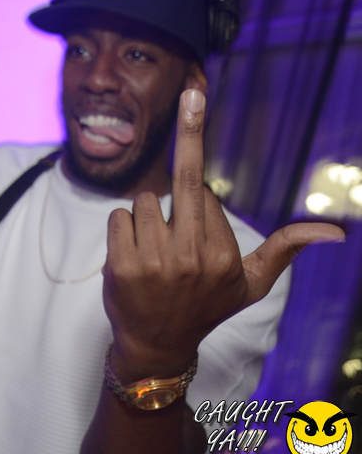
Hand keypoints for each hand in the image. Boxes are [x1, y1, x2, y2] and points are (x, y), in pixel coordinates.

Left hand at [102, 88, 343, 378]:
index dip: (196, 203)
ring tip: (152, 249)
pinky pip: (118, 216)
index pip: (205, 193)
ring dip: (144, 215)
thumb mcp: (251, 285)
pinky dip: (121, 227)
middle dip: (188, 138)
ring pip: (145, 200)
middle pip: (183, 181)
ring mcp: (155, 261)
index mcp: (224, 257)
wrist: (156, 346)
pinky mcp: (123, 265)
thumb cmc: (204, 307)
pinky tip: (130, 252)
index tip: (193, 226)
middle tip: (188, 107)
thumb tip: (335, 231)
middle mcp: (192, 257)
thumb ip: (284, 250)